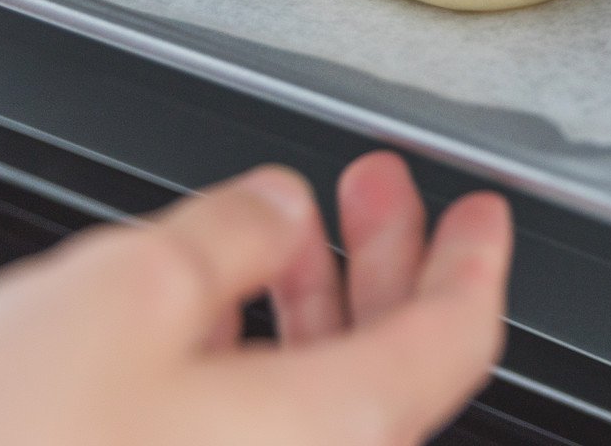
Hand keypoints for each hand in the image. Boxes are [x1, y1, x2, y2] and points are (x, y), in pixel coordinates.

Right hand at [0, 152, 514, 445]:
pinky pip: (260, 436)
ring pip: (322, 399)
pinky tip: (210, 316)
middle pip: (392, 364)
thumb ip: (230, 231)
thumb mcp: (129, 285)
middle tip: (376, 191)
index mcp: (334, 426)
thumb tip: (274, 208)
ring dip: (317, 303)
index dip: (473, 258)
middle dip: (384, 258)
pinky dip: (258, 364)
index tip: (480, 214)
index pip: (456, 337)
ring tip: (288, 233)